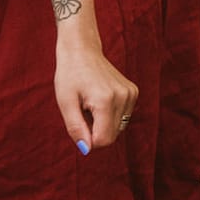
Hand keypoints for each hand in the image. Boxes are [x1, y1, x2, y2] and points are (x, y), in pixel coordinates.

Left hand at [54, 28, 138, 153]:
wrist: (82, 50)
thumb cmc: (70, 75)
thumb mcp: (65, 103)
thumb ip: (76, 128)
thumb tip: (87, 150)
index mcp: (105, 100)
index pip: (103, 140)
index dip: (88, 139)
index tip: (78, 123)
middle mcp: (123, 97)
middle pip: (112, 136)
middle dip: (95, 130)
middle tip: (83, 110)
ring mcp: (131, 94)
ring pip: (118, 128)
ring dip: (102, 123)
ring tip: (91, 103)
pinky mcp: (134, 92)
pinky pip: (122, 117)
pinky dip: (110, 114)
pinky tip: (100, 99)